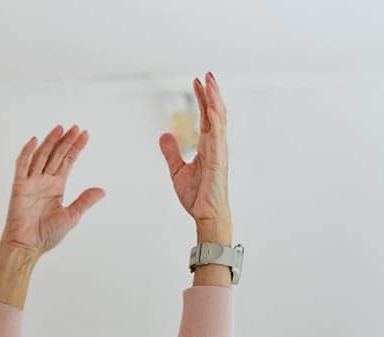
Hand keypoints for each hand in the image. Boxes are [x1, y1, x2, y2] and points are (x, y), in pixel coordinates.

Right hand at [0, 126, 105, 256]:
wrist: (28, 245)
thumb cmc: (46, 235)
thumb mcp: (72, 216)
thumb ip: (84, 201)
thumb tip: (101, 191)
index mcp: (56, 187)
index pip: (67, 161)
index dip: (75, 148)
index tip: (84, 135)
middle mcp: (44, 181)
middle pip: (56, 155)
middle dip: (65, 141)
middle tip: (75, 127)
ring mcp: (31, 183)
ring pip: (41, 156)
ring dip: (50, 142)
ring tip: (60, 128)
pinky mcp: (19, 187)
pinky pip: (22, 166)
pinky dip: (27, 153)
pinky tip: (34, 140)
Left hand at [158, 72, 230, 235]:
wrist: (205, 215)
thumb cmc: (197, 196)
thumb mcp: (177, 170)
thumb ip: (171, 152)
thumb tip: (164, 134)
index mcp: (208, 145)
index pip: (205, 116)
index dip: (201, 98)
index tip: (195, 81)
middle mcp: (216, 145)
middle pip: (216, 112)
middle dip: (212, 92)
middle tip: (207, 74)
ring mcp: (219, 151)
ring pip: (220, 120)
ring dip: (215, 100)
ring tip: (210, 82)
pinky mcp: (218, 161)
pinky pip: (218, 138)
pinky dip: (215, 122)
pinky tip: (210, 109)